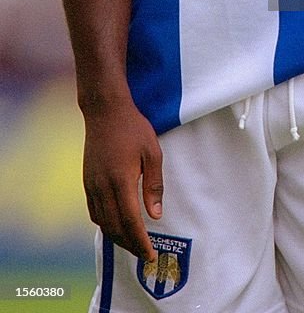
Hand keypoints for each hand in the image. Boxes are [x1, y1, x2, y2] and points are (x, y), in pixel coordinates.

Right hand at [82, 100, 162, 260]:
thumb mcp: (152, 153)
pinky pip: (94, 212)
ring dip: (117, 237)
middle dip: (130, 245)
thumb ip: (154, 185)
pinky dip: (105, 224)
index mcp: (121, 181)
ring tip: (133, 243)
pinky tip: (115, 225)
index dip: (140, 241)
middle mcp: (103, 187)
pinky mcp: (86, 181)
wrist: (104, 111)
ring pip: (102, 222)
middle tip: (144, 254)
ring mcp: (92, 185)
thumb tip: (155, 215)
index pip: (131, 222)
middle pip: (115, 227)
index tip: (150, 254)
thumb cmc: (133, 128)